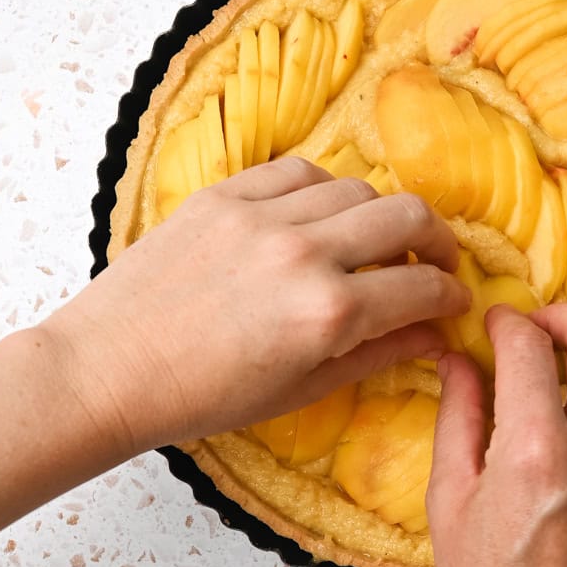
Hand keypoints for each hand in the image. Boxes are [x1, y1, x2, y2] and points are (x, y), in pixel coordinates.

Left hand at [45, 158, 470, 453]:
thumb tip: (433, 335)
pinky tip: (320, 215)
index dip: (452, 294)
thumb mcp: (301, 390)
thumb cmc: (202, 396)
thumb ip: (375, 355)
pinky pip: (298, 171)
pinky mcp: (225, 195)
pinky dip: (324, 189)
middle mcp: (304, 254)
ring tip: (371, 242)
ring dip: (379, 214)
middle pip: (407, 216)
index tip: (456, 299)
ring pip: (357, 187)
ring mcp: (262, 217)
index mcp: (328, 314)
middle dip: (436, 240)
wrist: (110, 370)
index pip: (422, 287)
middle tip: (434, 261)